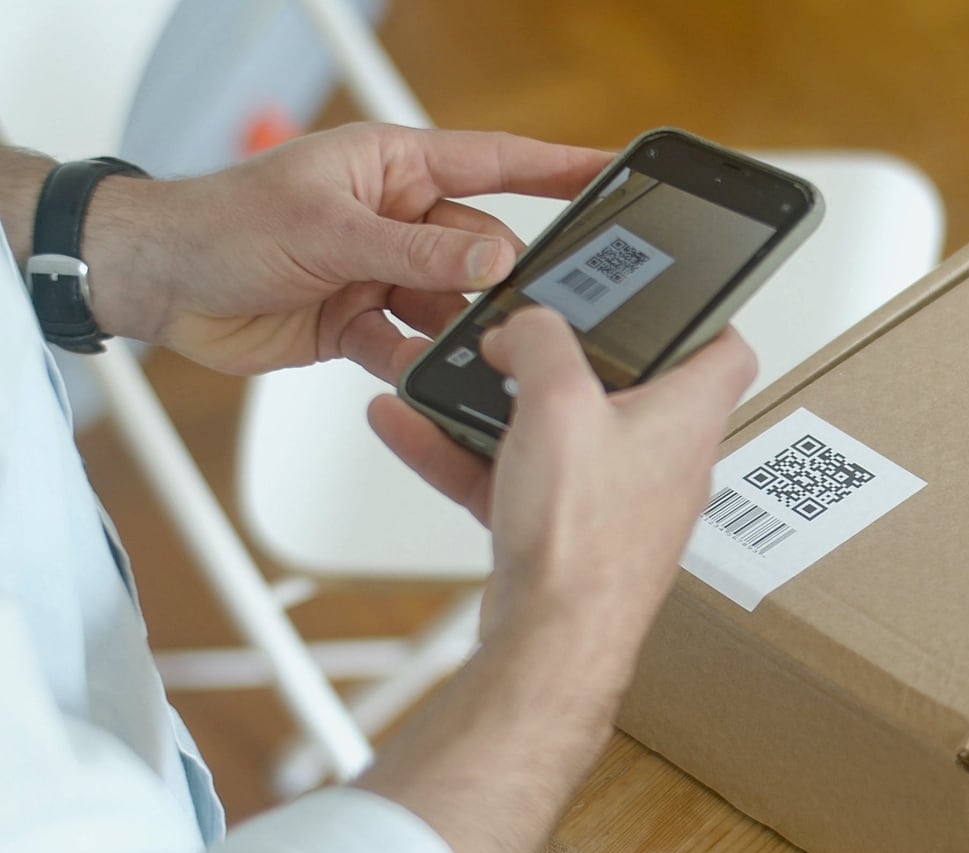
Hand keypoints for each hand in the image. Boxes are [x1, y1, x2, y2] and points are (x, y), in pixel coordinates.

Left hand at [81, 123, 610, 376]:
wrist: (157, 282)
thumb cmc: (220, 224)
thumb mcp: (329, 230)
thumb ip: (417, 250)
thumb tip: (493, 254)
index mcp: (393, 168)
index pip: (495, 163)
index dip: (557, 167)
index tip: (612, 173)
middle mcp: (395, 218)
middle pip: (479, 248)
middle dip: (503, 279)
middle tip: (535, 306)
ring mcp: (381, 273)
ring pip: (451, 305)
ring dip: (458, 330)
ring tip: (472, 350)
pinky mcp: (364, 323)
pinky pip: (413, 346)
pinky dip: (418, 364)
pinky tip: (421, 373)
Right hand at [369, 306, 756, 666]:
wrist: (549, 645)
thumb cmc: (583, 543)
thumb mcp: (558, 404)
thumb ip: (541, 341)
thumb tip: (525, 328)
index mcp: (686, 419)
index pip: (725, 350)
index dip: (700, 314)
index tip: (658, 295)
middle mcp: (660, 461)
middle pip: (626, 386)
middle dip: (566, 356)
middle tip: (524, 333)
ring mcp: (613, 500)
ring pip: (559, 433)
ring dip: (499, 403)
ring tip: (450, 377)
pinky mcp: (567, 533)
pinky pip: (515, 476)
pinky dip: (467, 452)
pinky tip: (412, 427)